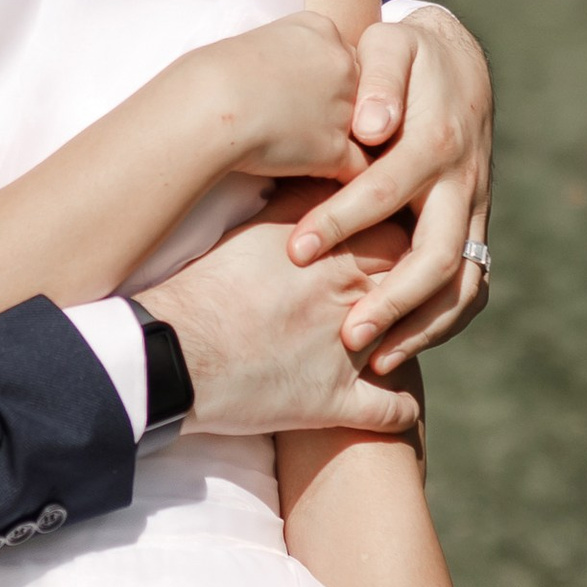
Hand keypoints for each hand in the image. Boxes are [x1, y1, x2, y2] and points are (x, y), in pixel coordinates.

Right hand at [141, 187, 420, 437]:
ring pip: (410, 342)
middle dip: (414, 282)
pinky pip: (391, 410)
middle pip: (415, 281)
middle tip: (406, 283)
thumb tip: (323, 177)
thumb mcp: (253, 227)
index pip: (400, 231)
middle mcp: (355, 296)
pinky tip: (399, 405)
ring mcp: (351, 351)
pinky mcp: (335, 401)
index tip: (396, 237)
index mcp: (337, 250)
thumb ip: (299, 202)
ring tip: (406, 337)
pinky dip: (399, 410)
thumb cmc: (202, 284)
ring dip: (411, 339)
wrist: (172, 347)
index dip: (400, 234)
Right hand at [189, 12, 367, 178]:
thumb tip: (279, 82)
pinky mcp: (334, 148)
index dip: (321, 82)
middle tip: (299, 127)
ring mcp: (343, 106)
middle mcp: (341, 63)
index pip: (340, 57)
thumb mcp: (252, 43)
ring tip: (302, 156)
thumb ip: (281, 55)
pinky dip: (345, 180)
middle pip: (359, 89)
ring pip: (360, 131)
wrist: (205, 104)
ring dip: (339, 145)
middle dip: (338, 110)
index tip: (295, 97)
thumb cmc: (208, 74)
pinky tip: (326, 187)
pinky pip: (357, 168)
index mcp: (319, 29)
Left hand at [285, 7, 492, 372]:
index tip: (296, 252)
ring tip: (373, 360)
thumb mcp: (392, 46)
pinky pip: (471, 287)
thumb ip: (379, 79)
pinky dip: (441, 324)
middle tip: (345, 336)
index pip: (388, 189)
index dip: (342, 221)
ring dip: (423, 327)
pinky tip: (399, 349)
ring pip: (465, 283)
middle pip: (438, 255)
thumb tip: (370, 126)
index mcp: (438, 139)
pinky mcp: (476, 227)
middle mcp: (465, 182)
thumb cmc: (407, 54)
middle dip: (393, 300)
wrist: (459, 59)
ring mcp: (477, 209)